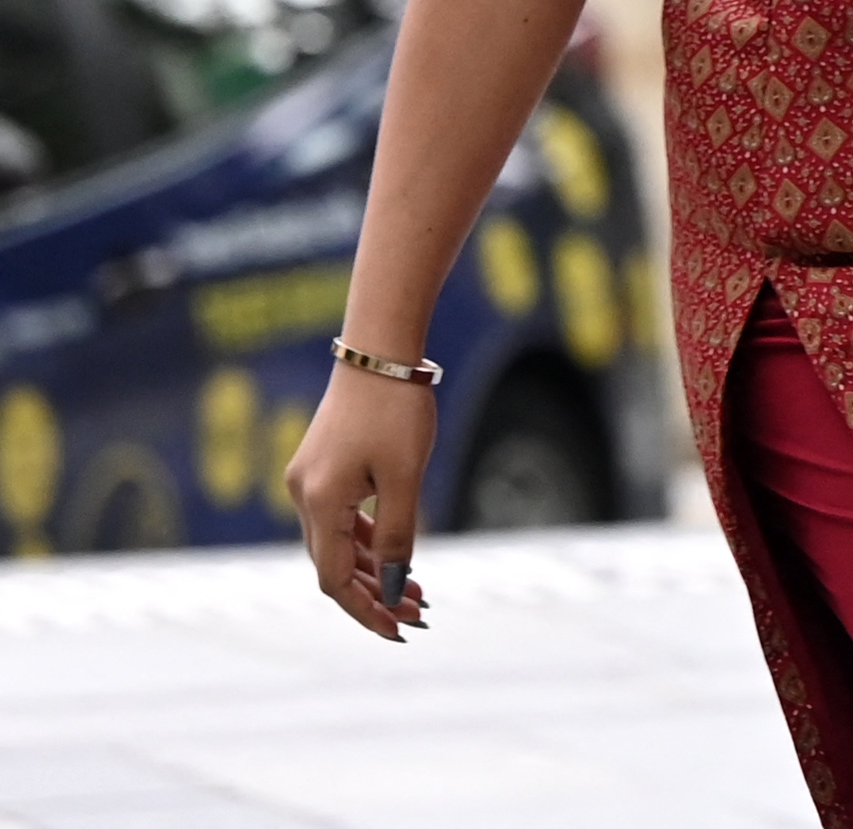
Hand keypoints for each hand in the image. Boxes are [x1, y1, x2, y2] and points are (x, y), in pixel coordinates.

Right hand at [284, 366, 434, 639]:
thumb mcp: (405, 476)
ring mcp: (309, 481)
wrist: (379, 351)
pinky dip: (369, 538)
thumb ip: (398, 533)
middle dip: (375, 593)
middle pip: (335, 564)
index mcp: (318, 503)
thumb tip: (393, 586)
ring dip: (375, 568)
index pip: (334, 578)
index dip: (364, 610)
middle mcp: (303, 497)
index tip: (397, 632)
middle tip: (419, 614)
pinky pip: (344, 517)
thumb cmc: (396, 409)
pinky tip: (397, 555)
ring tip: (417, 592)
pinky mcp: (323, 467)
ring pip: (340, 542)